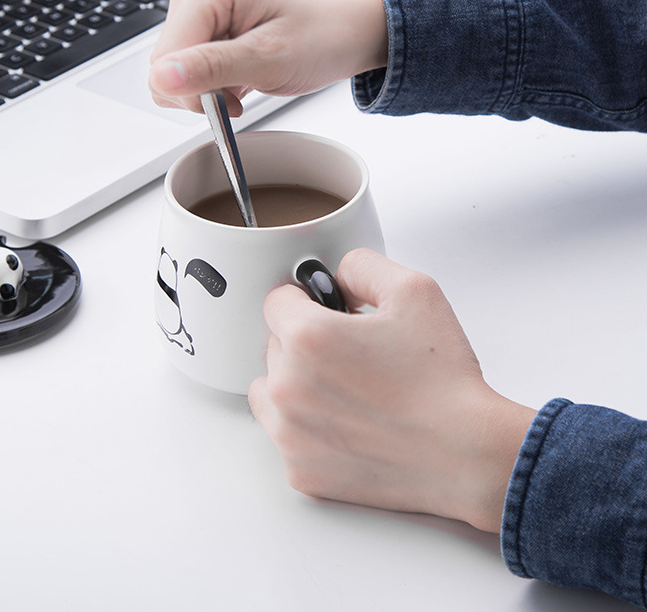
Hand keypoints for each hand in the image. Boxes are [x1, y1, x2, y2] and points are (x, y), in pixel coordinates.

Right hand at [149, 0, 387, 114]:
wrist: (347, 30)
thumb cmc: (323, 35)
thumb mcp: (269, 59)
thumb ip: (211, 68)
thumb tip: (161, 77)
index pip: (164, 58)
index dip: (192, 92)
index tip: (230, 102)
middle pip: (164, 65)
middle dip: (200, 91)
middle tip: (243, 90)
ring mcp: (198, 8)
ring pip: (172, 71)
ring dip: (206, 90)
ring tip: (245, 81)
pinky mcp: (204, 26)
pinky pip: (186, 69)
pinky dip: (211, 85)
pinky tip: (239, 79)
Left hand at [248, 248, 535, 532]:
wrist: (467, 454)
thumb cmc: (444, 381)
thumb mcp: (414, 290)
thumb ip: (361, 265)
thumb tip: (335, 276)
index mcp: (307, 337)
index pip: (276, 301)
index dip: (307, 300)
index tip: (328, 313)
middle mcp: (288, 386)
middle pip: (274, 345)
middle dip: (306, 343)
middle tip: (352, 355)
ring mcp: (289, 433)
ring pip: (270, 390)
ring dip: (297, 384)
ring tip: (346, 389)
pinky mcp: (300, 471)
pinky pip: (285, 434)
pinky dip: (306, 427)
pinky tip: (346, 424)